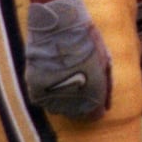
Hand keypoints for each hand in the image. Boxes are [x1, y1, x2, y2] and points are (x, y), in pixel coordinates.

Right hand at [24, 0, 111, 119]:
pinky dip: (49, 94)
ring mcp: (51, 95)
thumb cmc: (87, 42)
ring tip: (67, 81)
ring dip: (64, 101)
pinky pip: (43, 100)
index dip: (96, 109)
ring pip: (58, 109)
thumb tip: (105, 108)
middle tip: (80, 88)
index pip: (94, 115)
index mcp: (93, 94)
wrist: (59, 27)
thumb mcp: (104, 64)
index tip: (96, 102)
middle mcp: (72, 100)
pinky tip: (54, 80)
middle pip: (77, 114)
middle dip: (81, 106)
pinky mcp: (35, 89)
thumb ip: (106, 88)